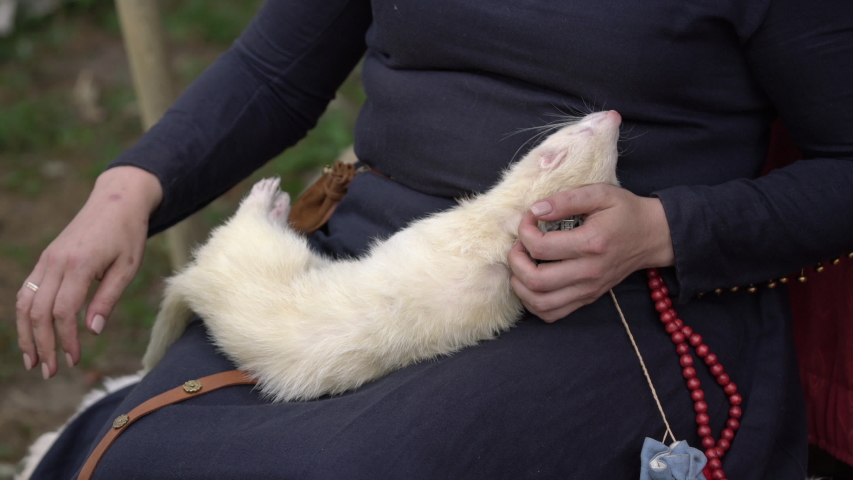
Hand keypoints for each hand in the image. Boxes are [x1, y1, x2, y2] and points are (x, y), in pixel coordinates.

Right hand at [15, 166, 162, 377]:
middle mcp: (55, 262)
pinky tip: (30, 335)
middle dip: (42, 345)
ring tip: (33, 361)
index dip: (65, 339)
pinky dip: (24, 315)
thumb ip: (109, 298)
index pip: (63, 311)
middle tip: (50, 372)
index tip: (73, 360)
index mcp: (79, 264)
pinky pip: (26, 290)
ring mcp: (46, 260)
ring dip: (26, 334)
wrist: (116, 201)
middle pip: (38, 311)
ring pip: (24, 302)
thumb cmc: (128, 234)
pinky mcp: (45, 260)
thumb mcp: (128, 266)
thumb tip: (92, 331)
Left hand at [507, 183, 673, 321]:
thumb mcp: (599, 194)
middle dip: (515, 261)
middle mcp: (588, 272)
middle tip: (519, 245)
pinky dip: (533, 302)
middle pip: (535, 280)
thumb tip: (536, 210)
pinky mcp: (587, 298)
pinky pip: (552, 313)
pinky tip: (532, 282)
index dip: (524, 231)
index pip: (540, 247)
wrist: (651, 236)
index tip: (529, 218)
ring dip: (520, 285)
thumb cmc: (625, 212)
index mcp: (590, 244)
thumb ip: (566, 200)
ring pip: (540, 303)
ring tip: (522, 264)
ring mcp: (588, 289)